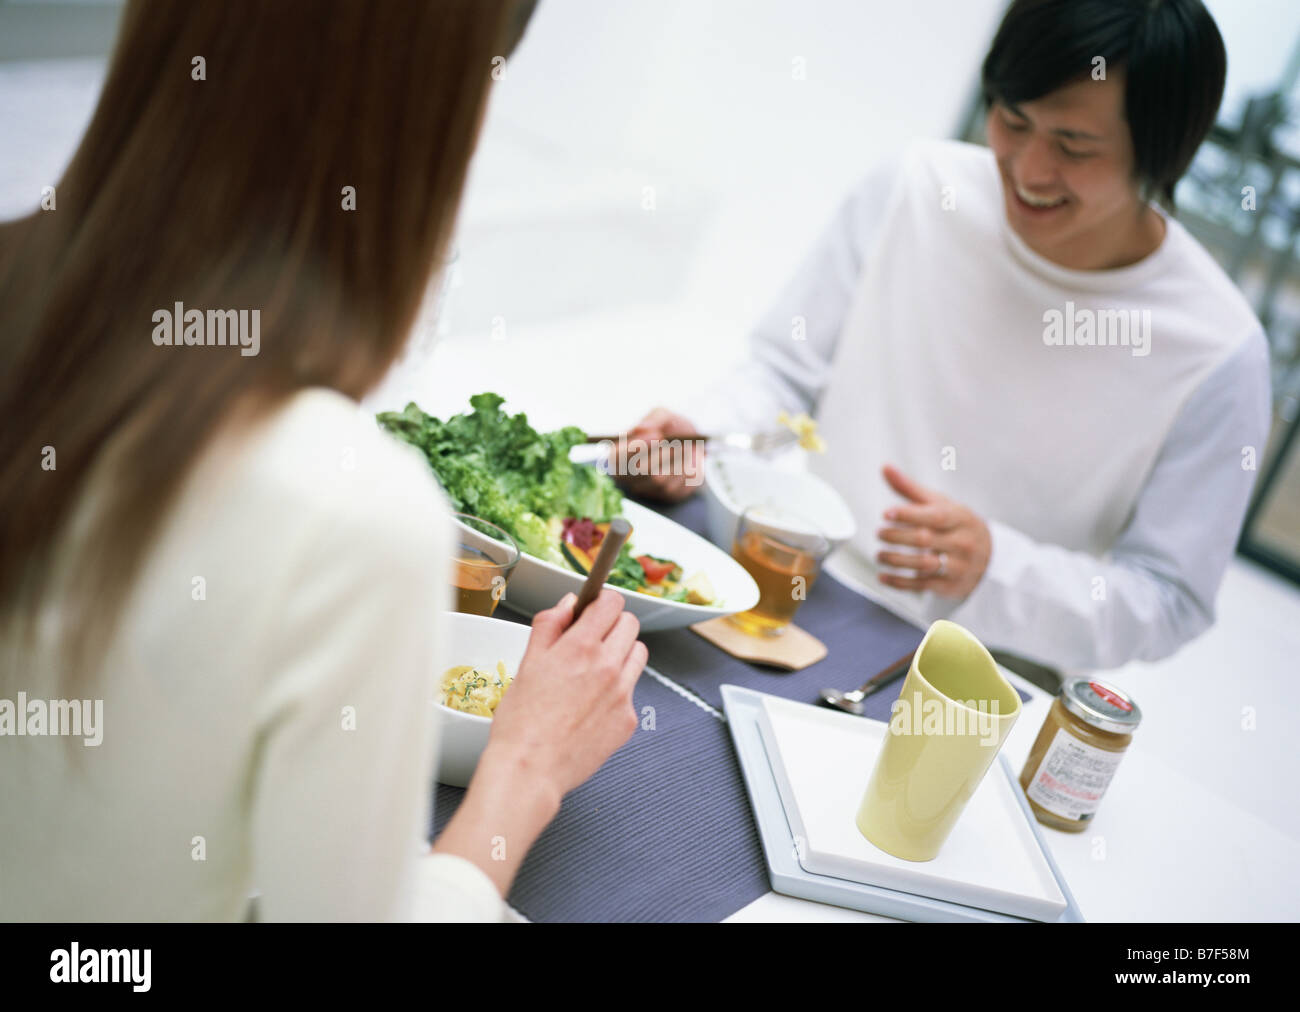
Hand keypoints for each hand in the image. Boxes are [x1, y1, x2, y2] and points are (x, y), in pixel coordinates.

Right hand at [485, 589, 646, 800]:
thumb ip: (550, 625)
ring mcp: (623, 694)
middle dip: (612, 625)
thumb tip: (568, 603)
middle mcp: (608, 667)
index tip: (593, 609)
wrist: (530, 770)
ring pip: (638, 655)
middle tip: (592, 639)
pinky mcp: (628, 721)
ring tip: (595, 671)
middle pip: (631, 624)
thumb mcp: (527, 663)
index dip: (601, 602)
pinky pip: (633, 691)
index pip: (612, 602)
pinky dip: (618, 691)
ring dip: (622, 654)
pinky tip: (592, 706)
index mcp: (581, 647)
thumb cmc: (521, 722)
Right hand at [613, 407, 703, 502]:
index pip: (617, 456)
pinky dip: (686, 471)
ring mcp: (647, 488)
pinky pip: (676, 487)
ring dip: (676, 462)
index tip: (656, 435)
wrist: (697, 443)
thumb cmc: (672, 428)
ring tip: (684, 449)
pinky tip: (687, 462)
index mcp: (620, 453)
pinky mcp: (666, 496)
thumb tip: (641, 428)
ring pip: (659, 480)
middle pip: (640, 470)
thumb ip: (654, 418)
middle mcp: (629, 475)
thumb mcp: (664, 415)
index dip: (635, 447)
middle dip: (661, 455)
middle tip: (675, 444)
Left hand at [875, 464, 990, 597]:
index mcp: (960, 518)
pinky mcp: (950, 586)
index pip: (935, 516)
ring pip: (924, 564)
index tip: (886, 514)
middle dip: (897, 537)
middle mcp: (962, 542)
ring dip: (896, 560)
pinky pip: (922, 586)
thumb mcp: (940, 504)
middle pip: (925, 540)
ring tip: (879, 554)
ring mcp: (958, 566)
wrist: (990, 558)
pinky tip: (883, 575)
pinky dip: (899, 582)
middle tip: (879, 533)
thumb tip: (885, 467)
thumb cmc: (956, 525)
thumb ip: (910, 488)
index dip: (909, 515)